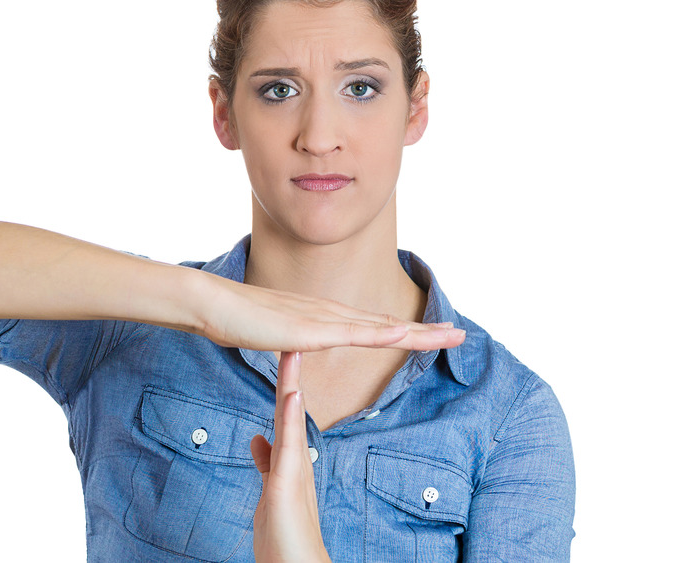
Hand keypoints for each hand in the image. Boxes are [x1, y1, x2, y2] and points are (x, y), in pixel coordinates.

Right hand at [197, 276, 465, 352]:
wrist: (213, 304)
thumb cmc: (238, 319)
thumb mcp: (276, 335)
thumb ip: (293, 341)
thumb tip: (299, 348)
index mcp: (326, 318)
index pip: (376, 325)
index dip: (408, 331)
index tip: (436, 334)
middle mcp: (331, 313)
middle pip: (389, 323)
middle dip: (427, 330)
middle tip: (462, 335)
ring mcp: (322, 319)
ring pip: (381, 326)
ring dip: (419, 332)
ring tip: (452, 335)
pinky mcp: (308, 329)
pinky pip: (351, 332)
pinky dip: (381, 333)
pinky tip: (404, 334)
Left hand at [250, 352, 330, 562]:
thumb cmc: (284, 537)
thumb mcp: (269, 492)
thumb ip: (266, 463)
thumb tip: (257, 439)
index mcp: (288, 462)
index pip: (282, 415)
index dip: (282, 384)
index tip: (283, 355)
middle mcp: (295, 461)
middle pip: (289, 409)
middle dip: (289, 374)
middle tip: (291, 339)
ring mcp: (294, 472)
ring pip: (290, 421)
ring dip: (291, 386)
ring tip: (293, 352)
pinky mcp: (288, 485)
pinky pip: (289, 447)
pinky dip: (290, 420)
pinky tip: (292, 397)